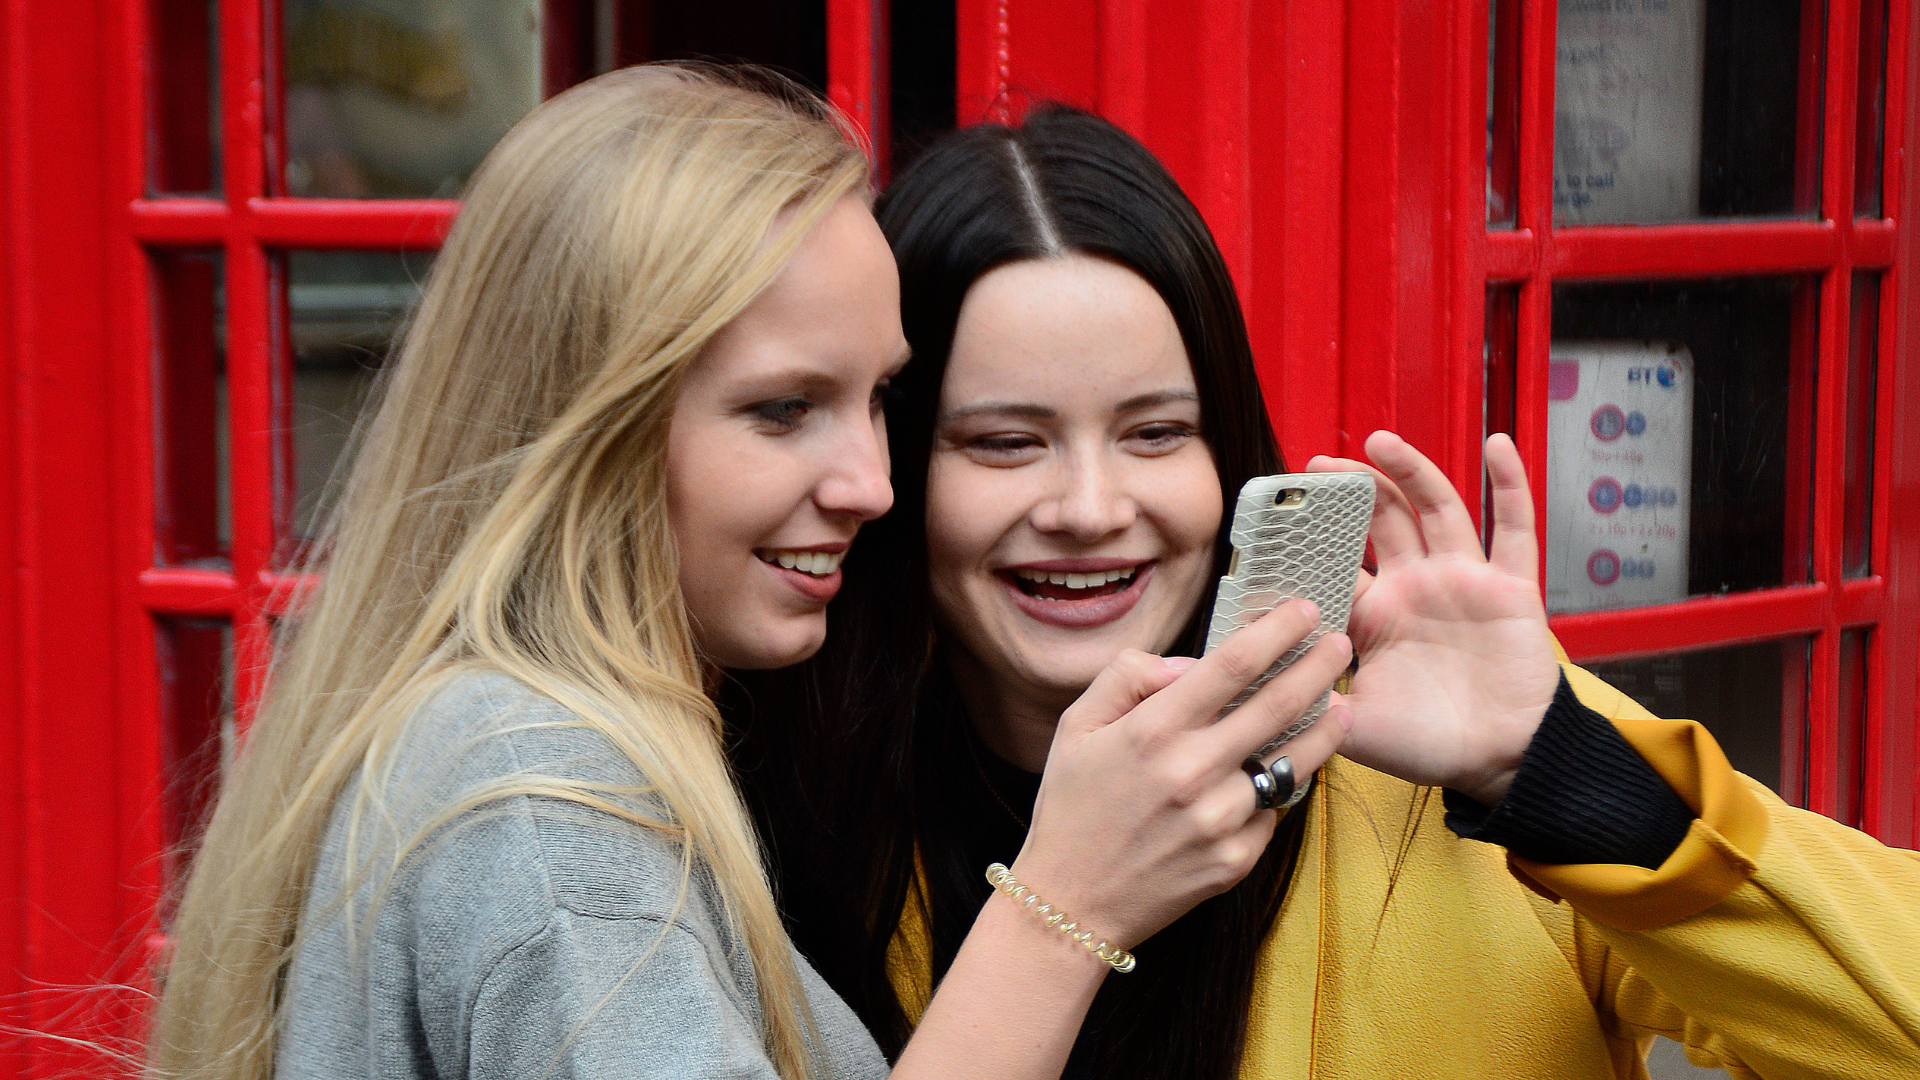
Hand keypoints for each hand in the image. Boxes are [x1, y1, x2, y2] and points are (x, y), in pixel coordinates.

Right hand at [1010, 600, 1351, 949]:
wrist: (1070, 903)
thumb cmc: (1071, 806)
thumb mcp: (1075, 727)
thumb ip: (1127, 677)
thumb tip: (1187, 665)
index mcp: (1151, 732)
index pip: (1231, 664)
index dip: (1275, 631)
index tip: (1302, 611)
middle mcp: (1191, 773)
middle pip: (1277, 705)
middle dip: (1318, 667)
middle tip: (1341, 644)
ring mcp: (1218, 821)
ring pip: (1291, 762)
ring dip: (1325, 728)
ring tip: (1343, 706)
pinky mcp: (1235, 861)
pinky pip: (1273, 812)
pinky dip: (1281, 788)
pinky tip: (1285, 772)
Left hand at [1305, 431, 1559, 805]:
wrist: (1501, 762)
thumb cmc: (1430, 745)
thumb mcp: (1355, 726)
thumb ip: (1311, 705)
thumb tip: (1257, 697)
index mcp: (1378, 616)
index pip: (1339, 562)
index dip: (1313, 540)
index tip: (1281, 514)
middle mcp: (1418, 587)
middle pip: (1382, 519)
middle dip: (1352, 487)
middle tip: (1318, 461)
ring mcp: (1464, 581)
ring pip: (1436, 509)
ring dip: (1410, 471)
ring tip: (1379, 440)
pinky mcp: (1510, 587)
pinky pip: (1514, 529)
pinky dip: (1509, 485)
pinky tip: (1496, 445)